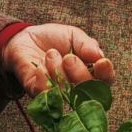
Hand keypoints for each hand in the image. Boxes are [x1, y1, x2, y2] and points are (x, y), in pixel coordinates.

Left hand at [0, 23, 114, 96]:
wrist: (25, 38)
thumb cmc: (54, 38)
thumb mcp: (74, 35)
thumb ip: (87, 45)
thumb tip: (100, 57)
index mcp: (91, 71)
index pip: (105, 80)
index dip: (106, 74)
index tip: (102, 62)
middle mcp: (78, 87)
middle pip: (89, 92)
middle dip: (79, 73)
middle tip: (68, 58)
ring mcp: (59, 94)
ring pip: (66, 92)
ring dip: (58, 70)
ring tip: (50, 54)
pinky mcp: (39, 96)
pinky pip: (45, 94)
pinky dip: (43, 77)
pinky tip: (39, 65)